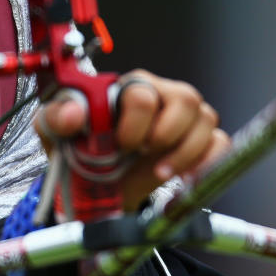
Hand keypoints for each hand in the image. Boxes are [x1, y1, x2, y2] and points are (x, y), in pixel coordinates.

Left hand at [35, 69, 230, 209]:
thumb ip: (56, 117)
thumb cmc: (79, 149)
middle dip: (165, 133)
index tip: (120, 145)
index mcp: (128, 88)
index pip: (144, 93)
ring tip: (161, 173)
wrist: (95, 187)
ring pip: (206, 118)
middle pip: (185, 98)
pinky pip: (220, 143)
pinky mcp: (198, 144)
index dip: (134, 123)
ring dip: (186, 151)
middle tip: (143, 153)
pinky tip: (186, 178)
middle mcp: (161, 97)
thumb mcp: (54, 132)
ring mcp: (183, 121)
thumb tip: (73, 114)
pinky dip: (208, 161)